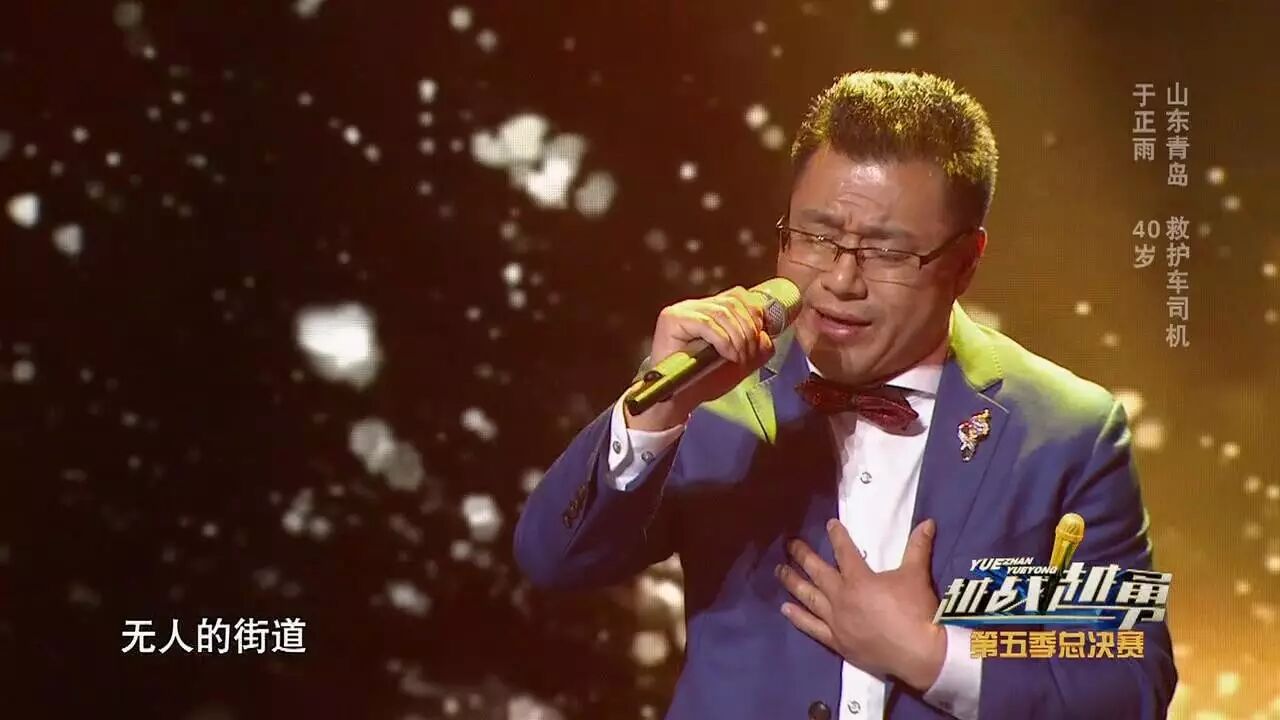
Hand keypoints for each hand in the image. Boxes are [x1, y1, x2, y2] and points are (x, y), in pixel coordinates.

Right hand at [624, 285, 775, 430]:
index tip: (761, 336)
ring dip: (738, 337)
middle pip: (733, 302)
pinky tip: (728, 355)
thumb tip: (767, 334)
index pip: (738, 296)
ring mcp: (682, 310)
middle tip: (749, 354)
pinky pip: (706, 323)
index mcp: (710, 310)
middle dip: (748, 329)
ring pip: (721, 312)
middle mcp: (695, 306)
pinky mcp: (672, 319)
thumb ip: (758, 346)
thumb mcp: (740, 361)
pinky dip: (723, 340)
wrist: (679, 399)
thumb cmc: (705, 380)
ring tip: (738, 358)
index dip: (754, 312)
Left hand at [776, 518, 946, 691]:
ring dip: (793, 582)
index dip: (837, 536)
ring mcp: (836, 621)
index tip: (829, 524)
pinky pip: (812, 627)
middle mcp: (841, 597)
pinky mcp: (837, 641)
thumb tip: (928, 522)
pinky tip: (785, 609)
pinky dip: (797, 617)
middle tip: (789, 544)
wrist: (919, 653)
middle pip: (817, 572)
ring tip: (779, 571)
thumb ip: (918, 547)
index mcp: (858, 579)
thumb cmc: (916, 611)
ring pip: (809, 597)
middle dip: (802, 556)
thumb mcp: (916, 575)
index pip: (844, 552)